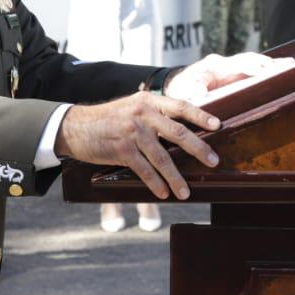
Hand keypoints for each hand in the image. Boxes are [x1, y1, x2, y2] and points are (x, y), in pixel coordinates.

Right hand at [54, 92, 221, 200]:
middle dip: (199, 149)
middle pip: (178, 133)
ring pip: (162, 158)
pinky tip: (163, 193)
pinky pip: (144, 170)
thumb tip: (183, 127)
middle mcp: (144, 115)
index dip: (201, 116)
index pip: (181, 106)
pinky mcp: (122, 150)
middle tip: (214, 161)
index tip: (218, 126)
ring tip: (186, 191)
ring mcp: (133, 133)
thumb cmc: (109, 118)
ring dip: (176, 177)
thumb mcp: (133, 106)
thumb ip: (155, 113)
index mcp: (150, 102)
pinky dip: (155, 183)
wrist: (76, 126)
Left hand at [165, 52, 294, 101]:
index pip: (241, 64)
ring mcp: (230, 70)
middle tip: (290, 65)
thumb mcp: (184, 92)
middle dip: (270, 63)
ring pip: (254, 64)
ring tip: (290, 67)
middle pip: (252, 60)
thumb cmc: (179, 89)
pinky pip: (252, 72)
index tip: (272, 70)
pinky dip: (265, 72)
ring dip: (271, 66)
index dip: (257, 67)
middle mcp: (226, 64)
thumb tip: (202, 97)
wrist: (175, 87)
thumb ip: (194, 94)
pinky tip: (279, 75)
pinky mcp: (233, 77)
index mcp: (216, 65)